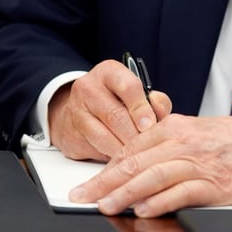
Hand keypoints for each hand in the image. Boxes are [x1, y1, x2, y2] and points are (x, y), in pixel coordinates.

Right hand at [48, 59, 172, 160]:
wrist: (78, 110)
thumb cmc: (116, 100)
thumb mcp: (137, 92)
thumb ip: (155, 101)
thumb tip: (161, 115)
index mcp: (109, 72)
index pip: (128, 86)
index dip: (142, 108)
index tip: (151, 124)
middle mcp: (89, 88)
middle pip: (116, 115)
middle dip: (136, 134)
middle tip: (150, 146)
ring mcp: (76, 112)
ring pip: (104, 136)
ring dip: (125, 149)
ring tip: (140, 156)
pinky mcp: (70, 135)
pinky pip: (95, 150)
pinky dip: (112, 157)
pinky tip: (124, 159)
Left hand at [69, 111, 231, 216]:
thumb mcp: (196, 133)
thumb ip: (166, 145)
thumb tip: (133, 166)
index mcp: (176, 127)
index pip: (131, 148)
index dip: (105, 169)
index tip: (86, 185)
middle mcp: (185, 142)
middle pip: (136, 161)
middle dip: (105, 182)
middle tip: (82, 197)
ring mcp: (201, 163)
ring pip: (155, 175)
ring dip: (126, 192)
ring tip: (106, 206)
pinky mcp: (216, 183)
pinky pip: (183, 192)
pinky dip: (162, 201)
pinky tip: (145, 209)